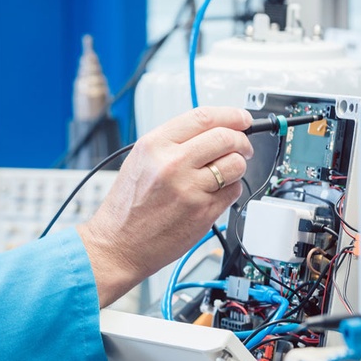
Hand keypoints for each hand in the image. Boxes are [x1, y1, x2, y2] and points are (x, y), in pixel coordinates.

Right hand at [78, 106, 253, 306]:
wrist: (118, 245)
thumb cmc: (127, 207)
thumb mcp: (140, 161)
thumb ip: (172, 143)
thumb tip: (211, 130)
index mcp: (155, 145)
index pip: (204, 117)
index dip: (231, 115)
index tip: (242, 119)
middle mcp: (173, 164)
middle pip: (226, 138)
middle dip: (241, 140)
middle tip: (242, 146)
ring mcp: (190, 189)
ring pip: (236, 164)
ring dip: (237, 166)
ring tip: (225, 172)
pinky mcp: (203, 212)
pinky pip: (233, 191)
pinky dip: (230, 190)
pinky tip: (213, 194)